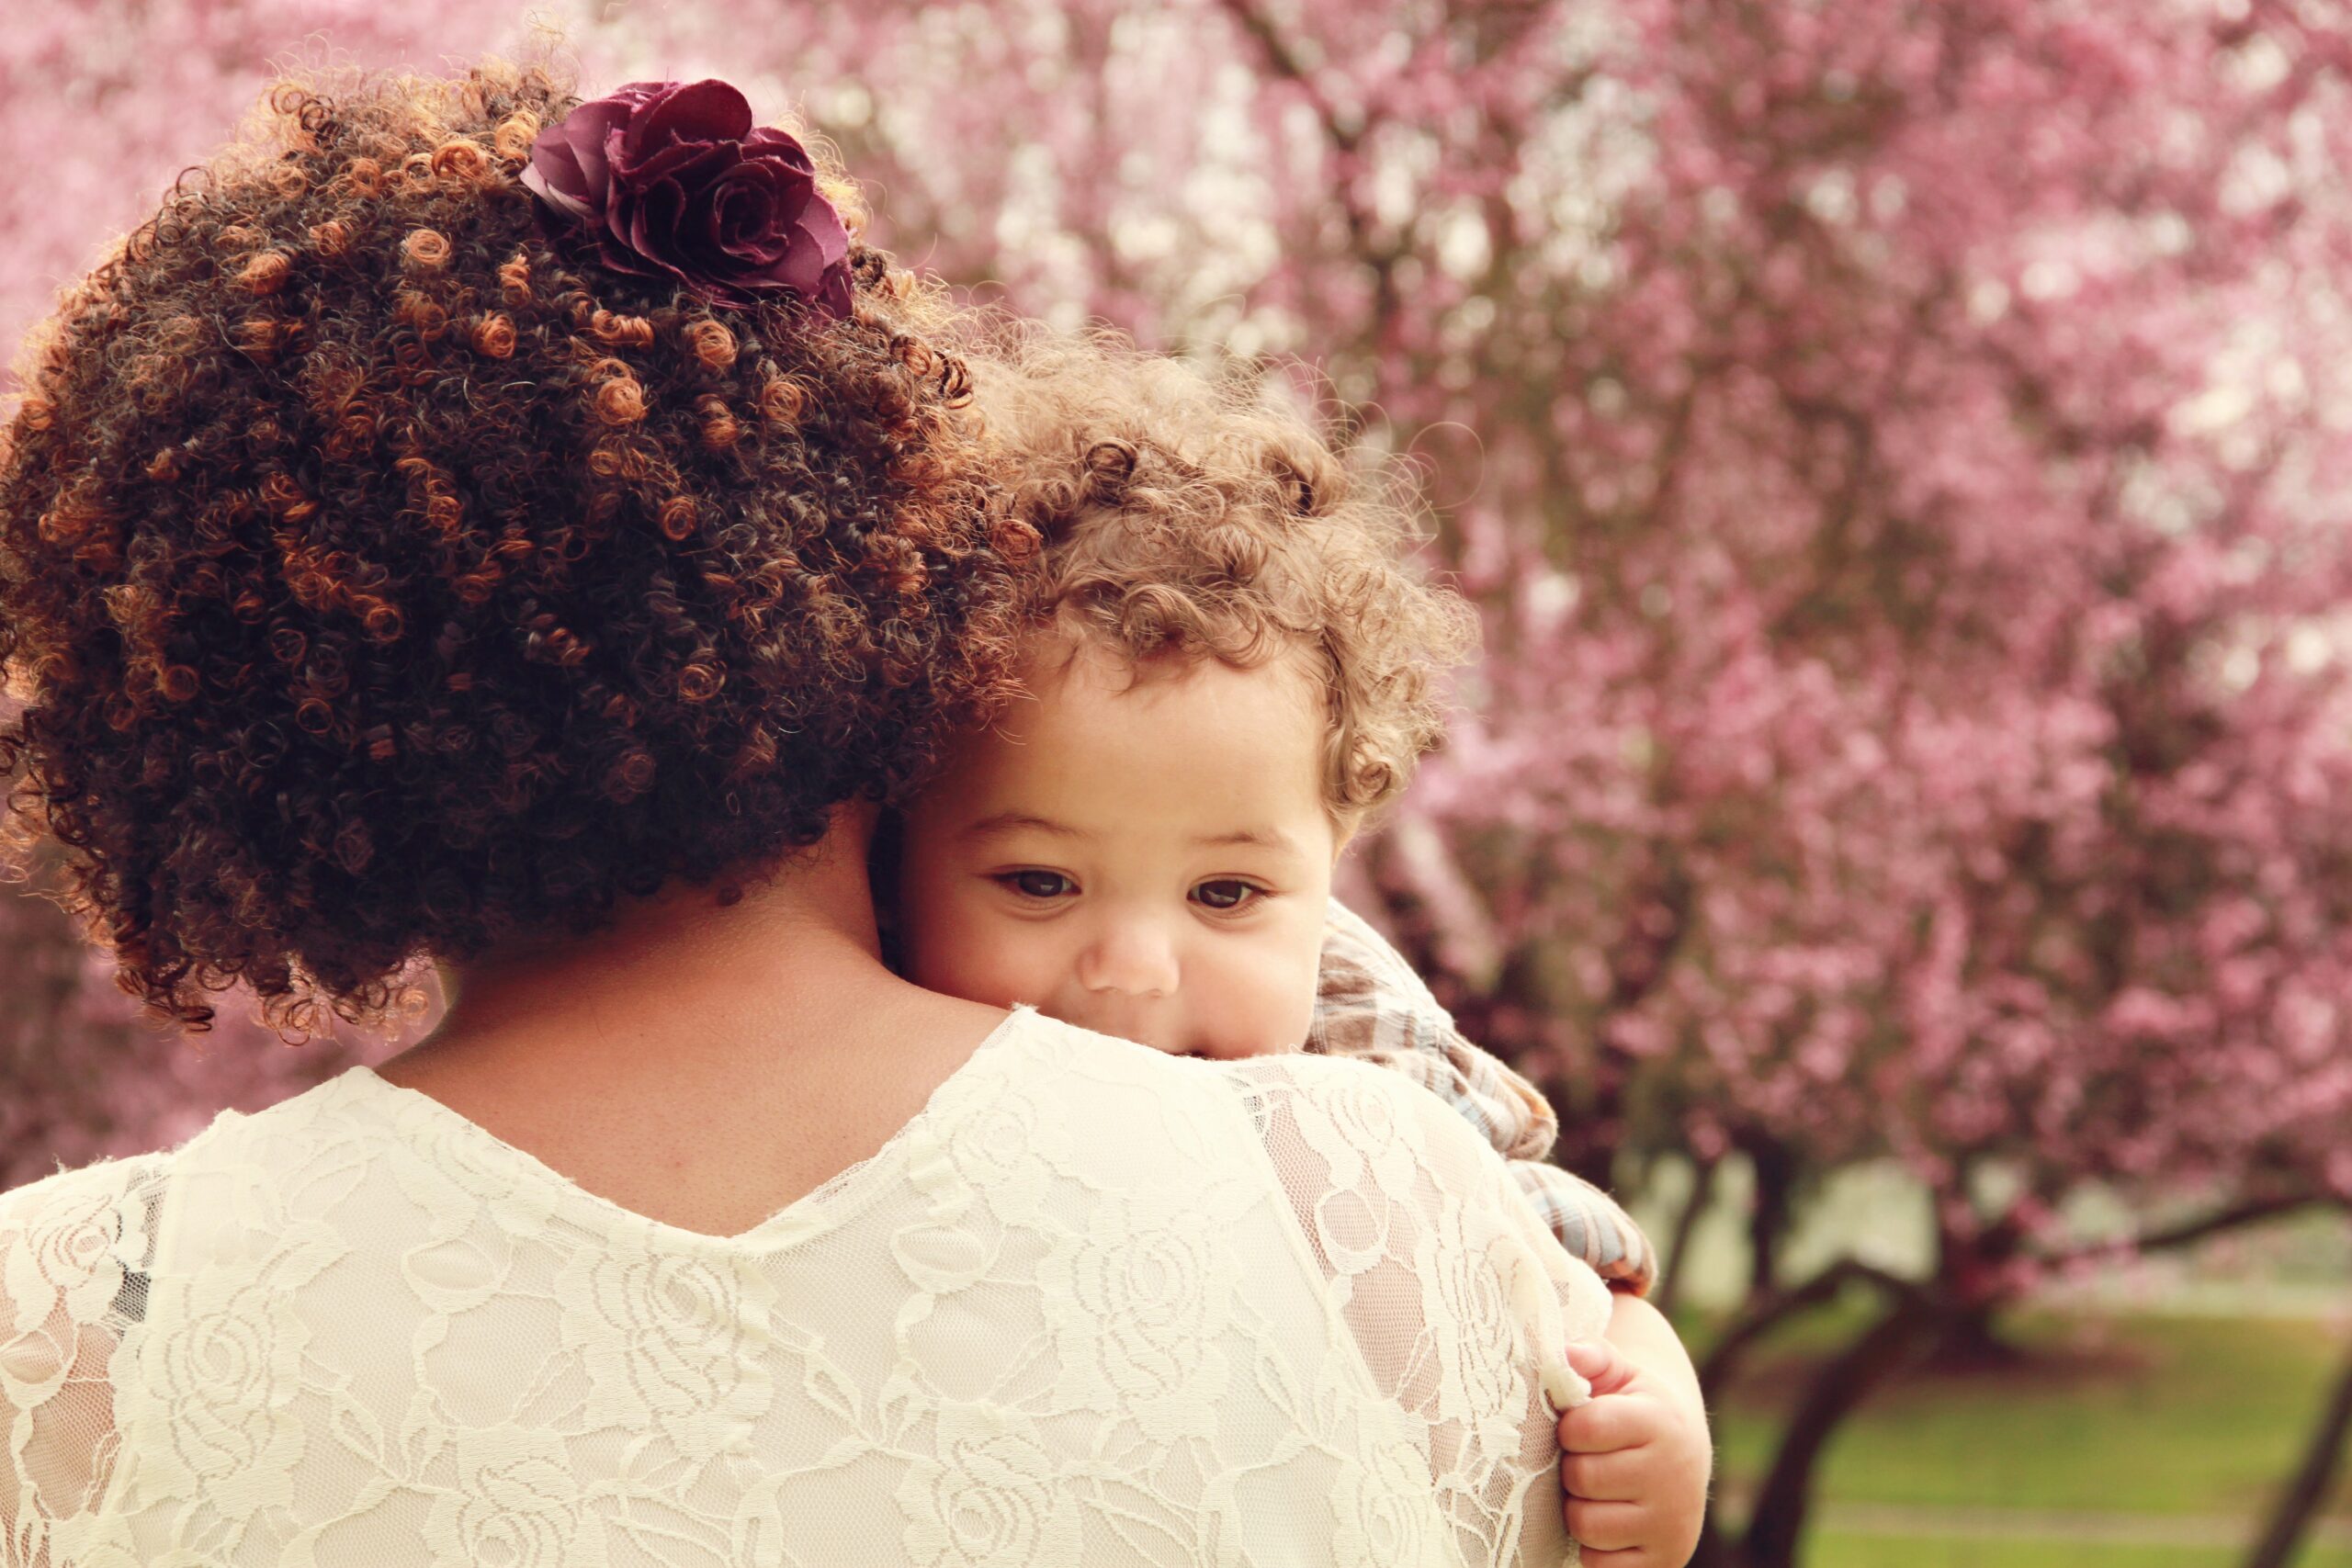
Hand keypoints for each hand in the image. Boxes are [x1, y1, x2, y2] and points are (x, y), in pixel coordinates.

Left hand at [1557, 1336, 1710, 1566]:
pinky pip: (1600, 1565)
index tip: (1578, 1425)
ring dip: (1578, 1509)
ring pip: (1587, 1526)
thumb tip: (1566, 1354)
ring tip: (1595, 1491)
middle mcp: (1673, 1475)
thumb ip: (1592, 1357)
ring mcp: (1671, 1524)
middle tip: (1586, 1459)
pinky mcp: (1665, 1561)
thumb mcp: (1620, 1374)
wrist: (1684, 1455)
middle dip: (1572, 1468)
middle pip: (1582, 1478)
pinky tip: (1607, 1522)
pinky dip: (1593, 1548)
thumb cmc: (1635, 1409)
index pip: (1584, 1428)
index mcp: (1659, 1422)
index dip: (1569, 1427)